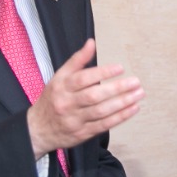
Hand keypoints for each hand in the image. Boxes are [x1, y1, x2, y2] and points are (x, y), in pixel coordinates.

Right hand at [27, 38, 143, 155]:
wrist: (38, 129)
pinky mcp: (82, 133)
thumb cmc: (52, 99)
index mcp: (61, 87)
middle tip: (135, 82)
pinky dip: (120, 117)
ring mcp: (75, 120)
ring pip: (101, 112)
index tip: (120, 68)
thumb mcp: (59, 77)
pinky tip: (132, 108)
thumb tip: (91, 43)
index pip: (83, 79)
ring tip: (138, 94)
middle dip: (117, 89)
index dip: (102, 73)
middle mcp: (67, 103)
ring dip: (122, 103)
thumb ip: (77, 61)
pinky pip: (104, 125)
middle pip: (94, 96)